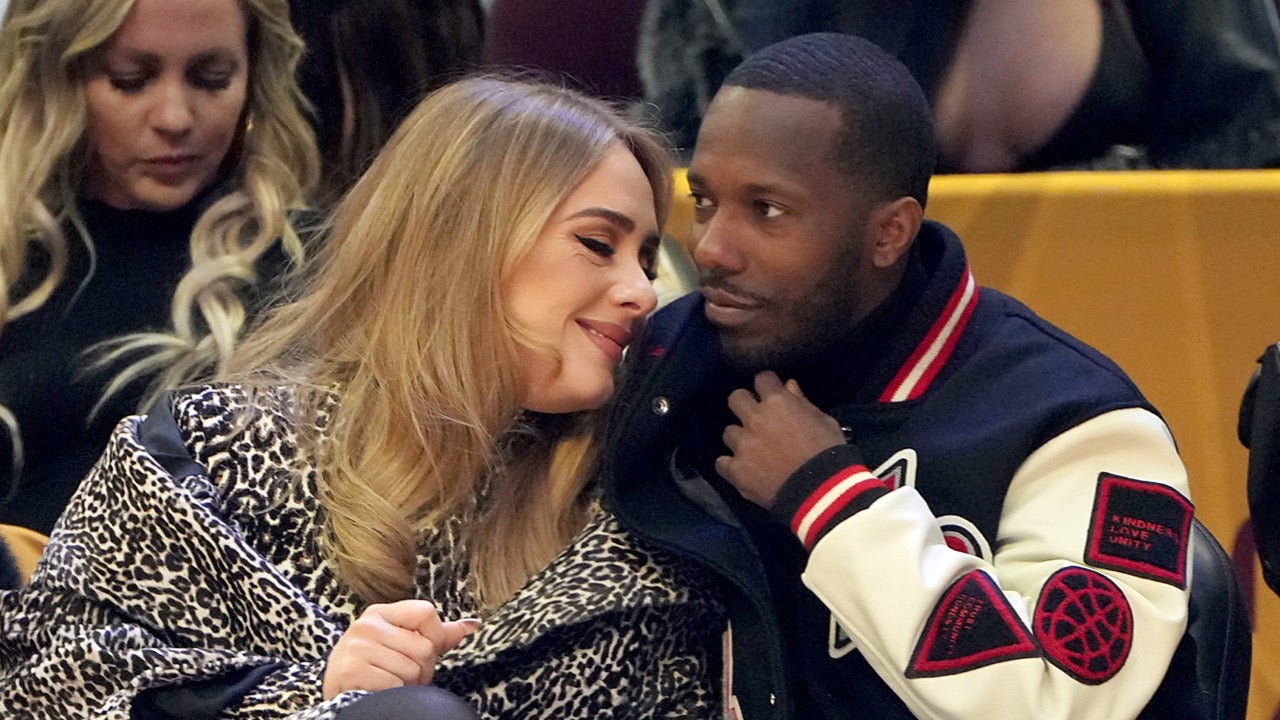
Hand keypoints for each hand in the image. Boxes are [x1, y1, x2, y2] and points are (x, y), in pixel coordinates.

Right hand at [322, 600, 479, 699]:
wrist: (338, 696)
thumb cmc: (376, 669)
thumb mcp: (402, 644)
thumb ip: (437, 635)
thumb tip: (473, 624)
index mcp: (381, 613)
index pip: (426, 612)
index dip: (435, 638)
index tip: (424, 652)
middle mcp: (366, 624)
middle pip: (424, 647)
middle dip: (421, 670)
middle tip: (402, 676)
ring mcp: (356, 647)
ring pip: (412, 669)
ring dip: (408, 685)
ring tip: (390, 684)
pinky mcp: (351, 670)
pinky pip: (395, 685)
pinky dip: (393, 694)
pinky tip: (379, 691)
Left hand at [716, 371, 846, 508]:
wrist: (822, 492)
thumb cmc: (829, 453)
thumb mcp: (824, 422)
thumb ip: (802, 402)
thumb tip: (788, 384)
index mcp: (778, 402)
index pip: (762, 378)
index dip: (767, 385)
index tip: (771, 393)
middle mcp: (755, 419)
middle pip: (735, 398)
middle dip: (744, 404)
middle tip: (755, 417)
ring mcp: (743, 445)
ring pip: (728, 432)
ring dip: (740, 438)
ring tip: (752, 450)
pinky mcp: (736, 470)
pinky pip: (721, 463)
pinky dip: (730, 465)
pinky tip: (742, 470)